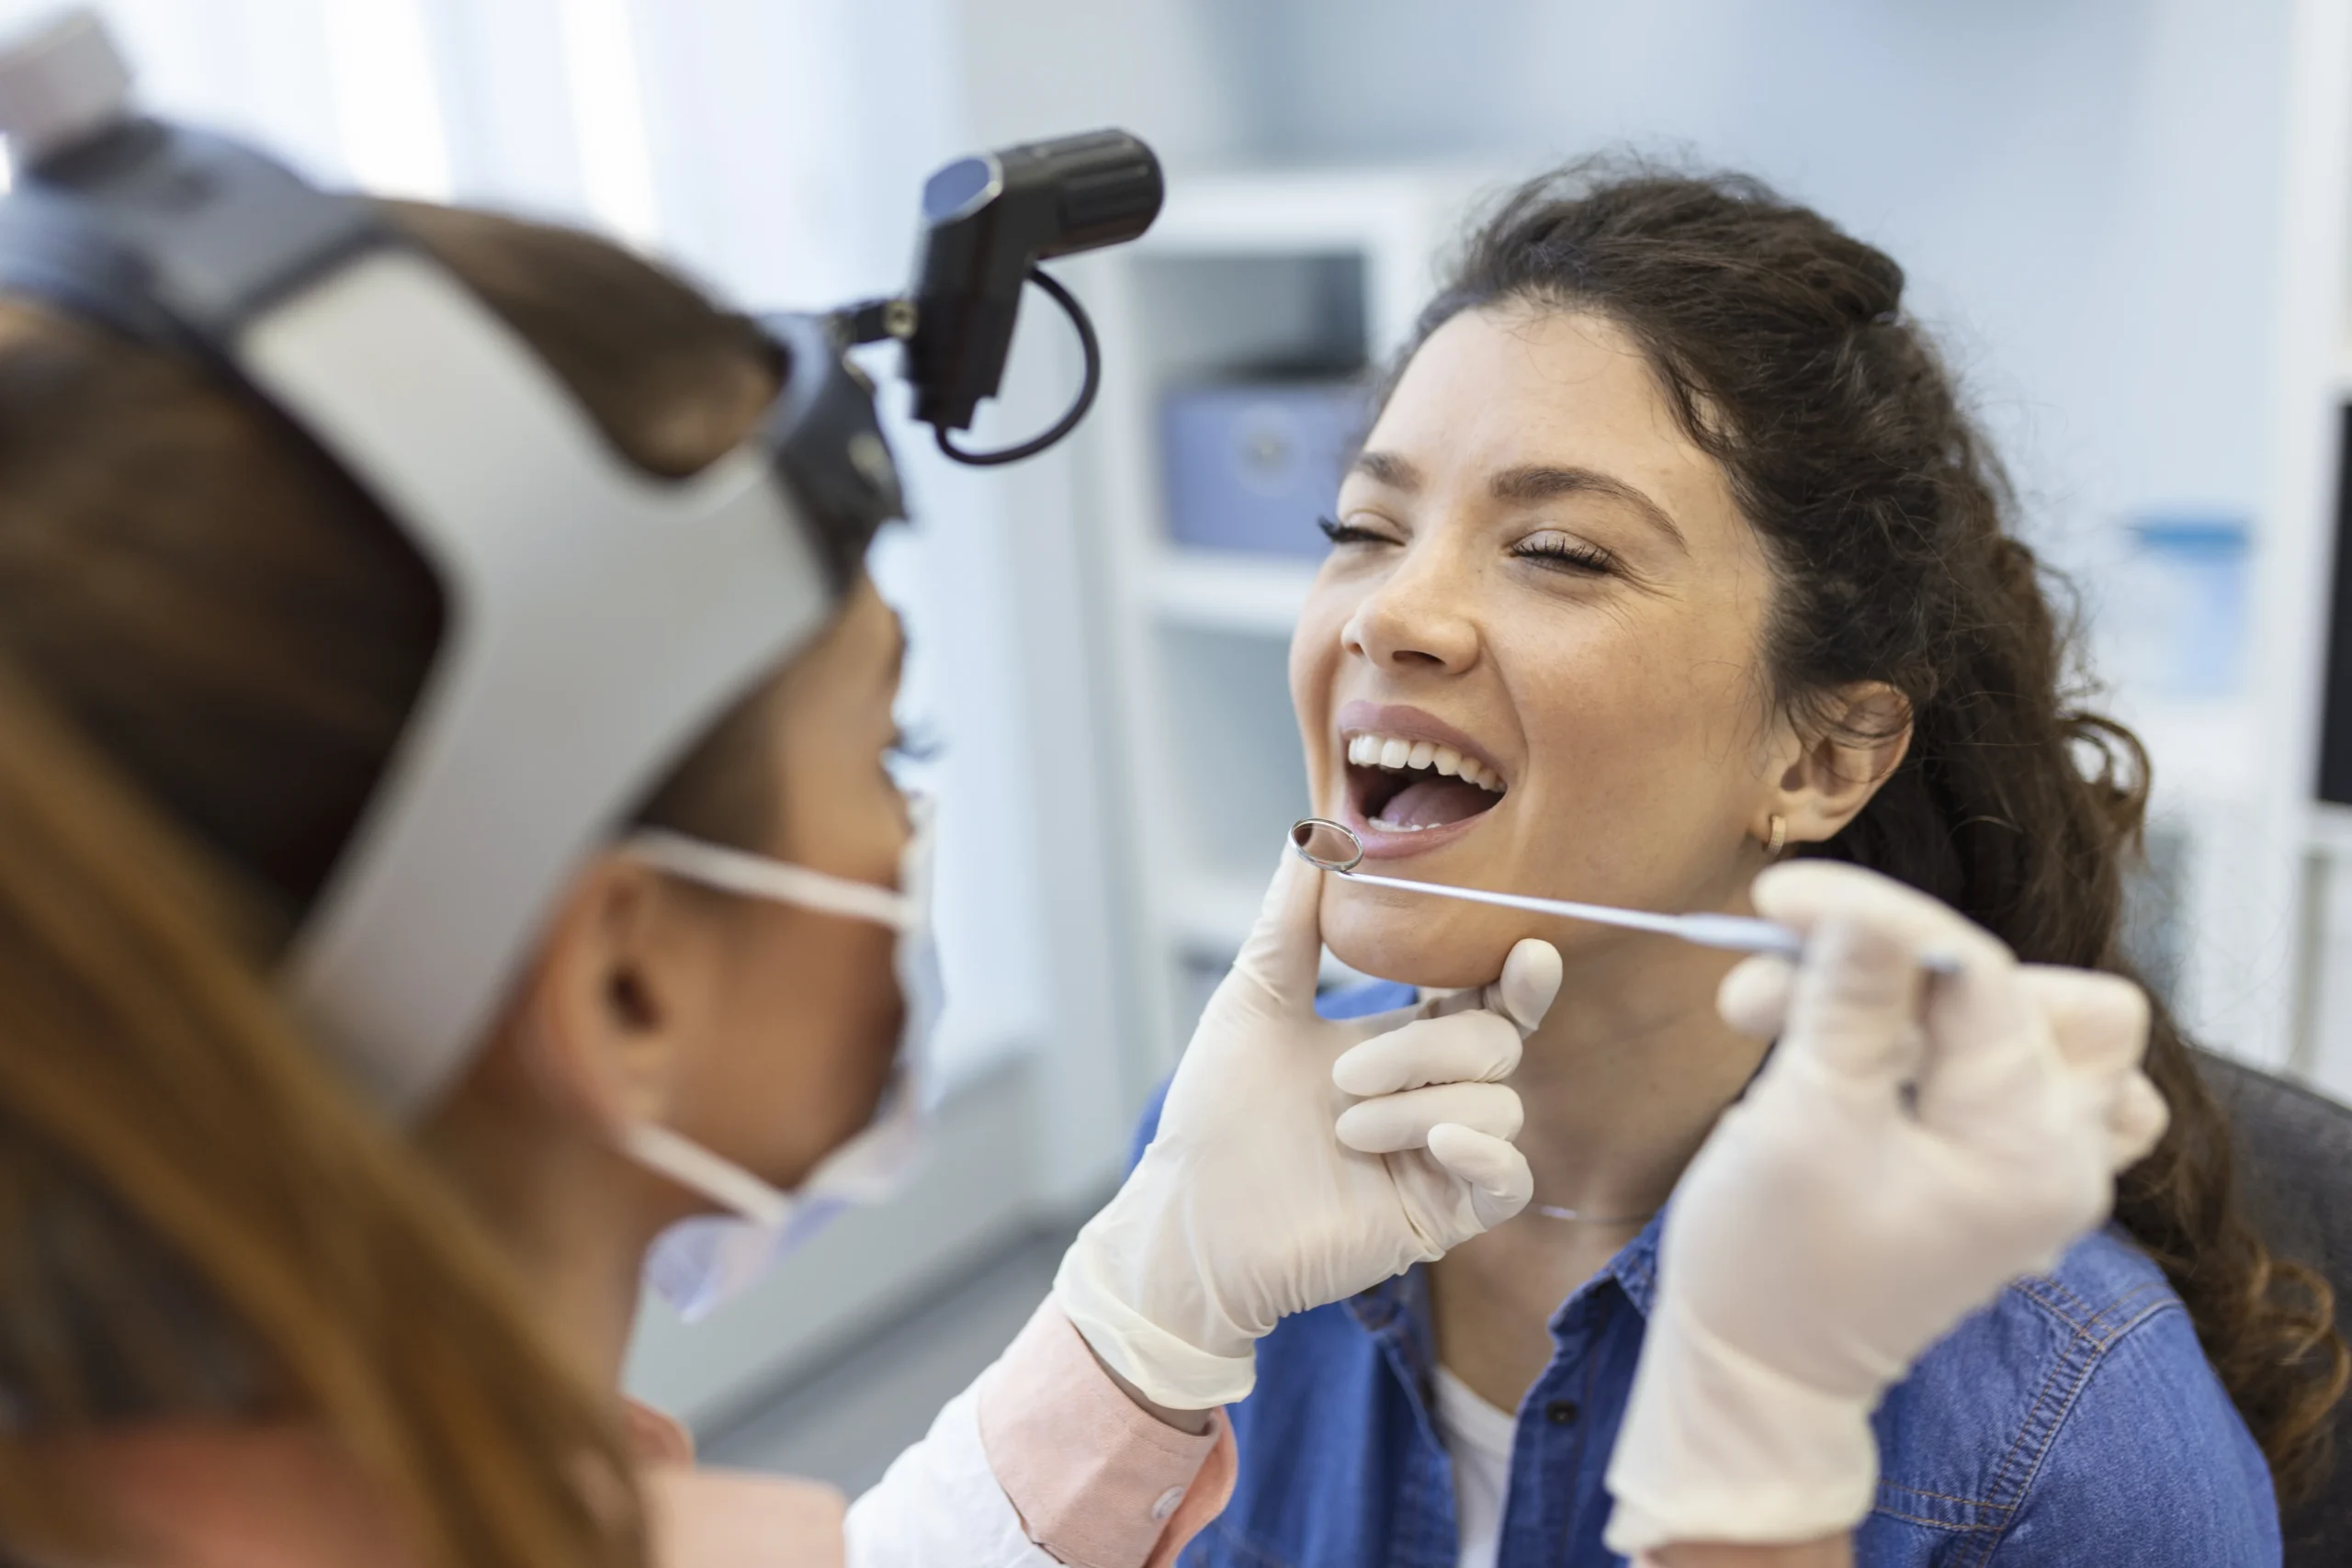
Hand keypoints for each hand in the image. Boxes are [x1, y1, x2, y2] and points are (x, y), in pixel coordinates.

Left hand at [1054, 847, 1560, 1408]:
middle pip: (1498, 1042)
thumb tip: (1317, 829)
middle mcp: (1432, 1094)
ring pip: (1502, 1105)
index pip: (1486, 995)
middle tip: (1344, 1077)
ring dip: (1422, 1106)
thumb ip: (1293, 918)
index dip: (1516, 973)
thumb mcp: (1254, 998)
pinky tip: (1437, 1144)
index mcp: (1401, 1040)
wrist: (1186, 1217)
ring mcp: (1442, 1157)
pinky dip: (1485, 1155)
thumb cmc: (1215, 1114)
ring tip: (1344, 1129)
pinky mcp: (1444, 1215)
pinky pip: (1511, 1179)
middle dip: (1429, 1048)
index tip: (1525, 947)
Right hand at [1605, 862, 2162, 1553]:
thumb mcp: (1803, 1123)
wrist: (1758, 1378)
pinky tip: (1852, 1047)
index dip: (1874, 919)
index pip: (1977, 976)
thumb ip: (1850, 1004)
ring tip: (1784, 1017)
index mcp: (2031, 1154)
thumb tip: (1865, 908)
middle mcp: (2063, 1158)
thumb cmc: (1772, 1268)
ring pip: (2021, 1023)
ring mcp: (2039, 1166)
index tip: (1775, 898)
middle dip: (1900, 965)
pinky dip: (1935, 1042)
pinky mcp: (2001, 1168)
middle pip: (2030, 993)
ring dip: (1910, 1000)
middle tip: (1784, 975)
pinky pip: (2006, 1071)